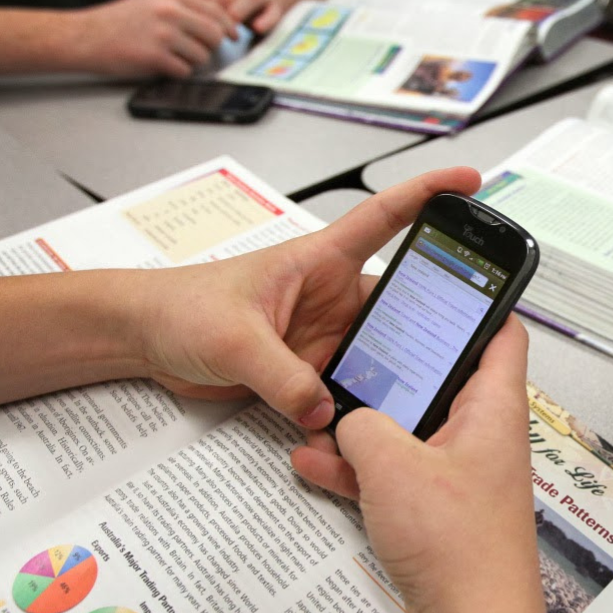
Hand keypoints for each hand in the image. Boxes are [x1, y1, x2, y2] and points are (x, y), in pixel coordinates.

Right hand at [69, 0, 237, 77]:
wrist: (84, 36)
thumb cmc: (118, 21)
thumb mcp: (151, 0)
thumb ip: (181, 5)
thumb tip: (217, 18)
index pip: (214, 10)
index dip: (227, 26)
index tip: (232, 35)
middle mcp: (168, 10)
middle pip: (214, 34)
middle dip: (210, 46)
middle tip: (199, 50)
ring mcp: (162, 33)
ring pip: (202, 55)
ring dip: (192, 61)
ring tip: (172, 57)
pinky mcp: (155, 56)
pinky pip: (185, 71)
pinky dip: (177, 72)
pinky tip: (162, 65)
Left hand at [134, 166, 481, 427]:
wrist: (143, 339)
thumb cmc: (180, 306)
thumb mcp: (234, 338)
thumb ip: (282, 376)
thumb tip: (325, 410)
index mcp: (318, 260)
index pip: (384, 217)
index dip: (428, 194)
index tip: (468, 181)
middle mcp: (329, 297)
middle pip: (397, 304)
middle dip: (428, 323)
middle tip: (461, 347)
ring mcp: (322, 336)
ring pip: (377, 354)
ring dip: (390, 377)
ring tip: (413, 401)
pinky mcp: (306, 371)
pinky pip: (345, 390)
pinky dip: (354, 411)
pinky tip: (364, 431)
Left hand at [176, 0, 282, 32]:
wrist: (267, 0)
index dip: (199, 0)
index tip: (190, 18)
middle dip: (216, 13)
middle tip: (206, 31)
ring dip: (237, 15)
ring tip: (229, 33)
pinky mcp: (277, 7)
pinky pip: (273, 12)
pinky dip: (266, 20)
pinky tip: (256, 28)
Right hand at [291, 317, 550, 612]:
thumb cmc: (462, 550)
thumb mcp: (394, 467)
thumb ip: (362, 426)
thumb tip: (347, 419)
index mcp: (493, 408)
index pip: (501, 332)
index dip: (477, 301)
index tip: (442, 280)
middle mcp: (481, 433)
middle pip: (438, 377)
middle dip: (390, 367)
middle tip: (354, 346)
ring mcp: (457, 471)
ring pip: (407, 426)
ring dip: (362, 422)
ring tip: (320, 412)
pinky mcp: (435, 506)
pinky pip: (393, 470)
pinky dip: (358, 467)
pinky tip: (315, 463)